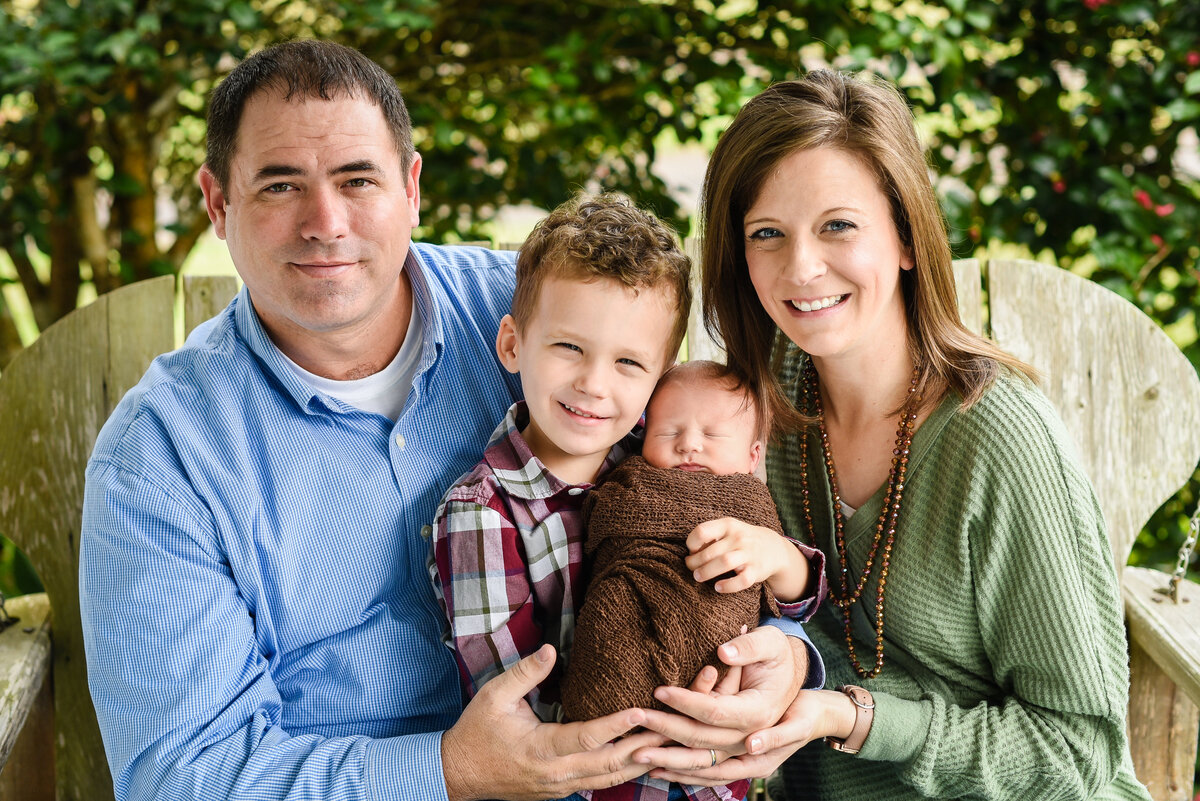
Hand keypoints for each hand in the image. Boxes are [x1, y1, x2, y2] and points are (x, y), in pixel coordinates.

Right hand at [442, 644, 663, 800]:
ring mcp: (561, 787)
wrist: (459, 774)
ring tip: (670, 744)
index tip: (642, 710)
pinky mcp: (562, 791)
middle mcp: (556, 774)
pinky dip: (625, 772)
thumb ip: (524, 673)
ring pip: (610, 779)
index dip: (615, 726)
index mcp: (540, 749)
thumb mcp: (493, 696)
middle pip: (610, 765)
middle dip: (644, 747)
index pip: (586, 738)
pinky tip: (644, 759)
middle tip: (674, 729)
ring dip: (641, 762)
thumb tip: (550, 649)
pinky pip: (601, 784)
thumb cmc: (477, 731)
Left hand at [632, 626, 807, 780]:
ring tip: (636, 755)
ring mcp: (745, 756)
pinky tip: (658, 770)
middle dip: (666, 731)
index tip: (658, 691)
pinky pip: (708, 773)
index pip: (714, 710)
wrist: (811, 705)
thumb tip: (723, 654)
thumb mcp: (772, 645)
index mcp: (758, 712)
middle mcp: (751, 740)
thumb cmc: (784, 663)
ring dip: (669, 761)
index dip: (685, 701)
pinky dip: (683, 774)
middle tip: (636, 720)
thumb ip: (749, 648)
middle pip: (702, 740)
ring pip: (702, 764)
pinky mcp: (740, 763)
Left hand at [685, 517, 809, 600]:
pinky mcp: (757, 571)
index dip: (692, 543)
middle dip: (695, 562)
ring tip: (698, 577)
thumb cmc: (740, 540)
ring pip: (724, 563)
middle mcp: (739, 538)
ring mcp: (749, 554)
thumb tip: (690, 553)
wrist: (772, 548)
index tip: (691, 551)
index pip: (702, 531)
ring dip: (707, 572)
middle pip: (711, 551)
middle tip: (691, 568)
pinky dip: (728, 586)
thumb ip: (710, 537)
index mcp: (728, 525)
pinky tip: (718, 587)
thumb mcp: (727, 530)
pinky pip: (742, 580)